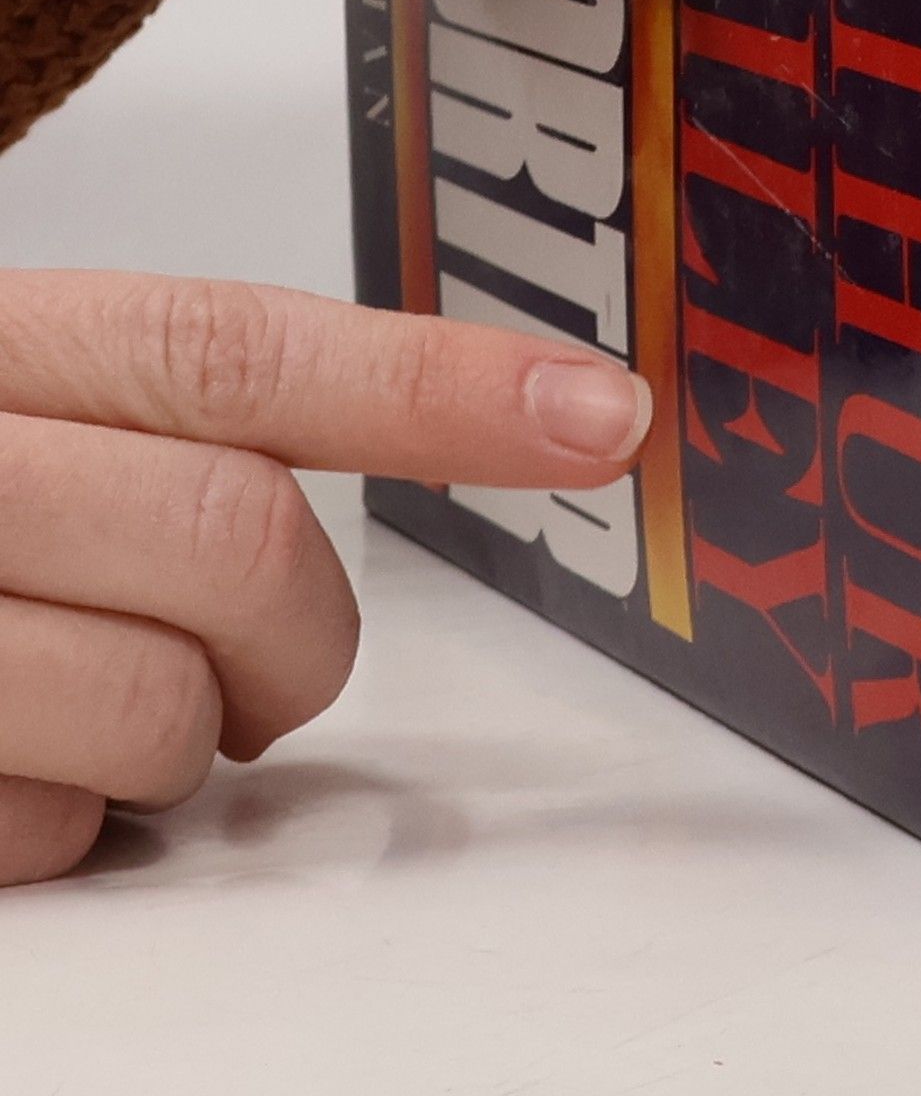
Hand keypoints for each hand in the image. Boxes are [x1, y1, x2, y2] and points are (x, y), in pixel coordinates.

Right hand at [0, 270, 651, 884]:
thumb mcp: (21, 400)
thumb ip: (187, 416)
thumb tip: (505, 418)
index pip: (242, 348)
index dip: (446, 384)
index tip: (605, 414)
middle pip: (235, 539)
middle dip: (295, 633)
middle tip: (253, 655)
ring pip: (154, 706)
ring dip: (173, 735)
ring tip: (88, 698)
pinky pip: (40, 831)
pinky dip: (58, 822)